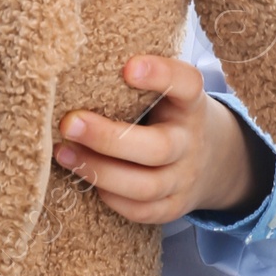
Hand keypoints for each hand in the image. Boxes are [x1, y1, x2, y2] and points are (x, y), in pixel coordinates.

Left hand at [53, 54, 266, 225]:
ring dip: (100, 171)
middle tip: (69, 123)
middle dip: (109, 138)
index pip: (187, 85)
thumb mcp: (164, 91)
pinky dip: (111, 197)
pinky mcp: (173, 206)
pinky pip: (141, 211)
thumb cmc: (167, 112)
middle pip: (158, 148)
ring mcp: (184, 178)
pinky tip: (85, 177)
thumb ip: (132, 80)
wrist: (212, 157)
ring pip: (146, 186)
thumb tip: (72, 64)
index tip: (128, 67)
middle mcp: (191, 142)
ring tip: (63, 152)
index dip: (161, 75)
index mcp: (190, 104)